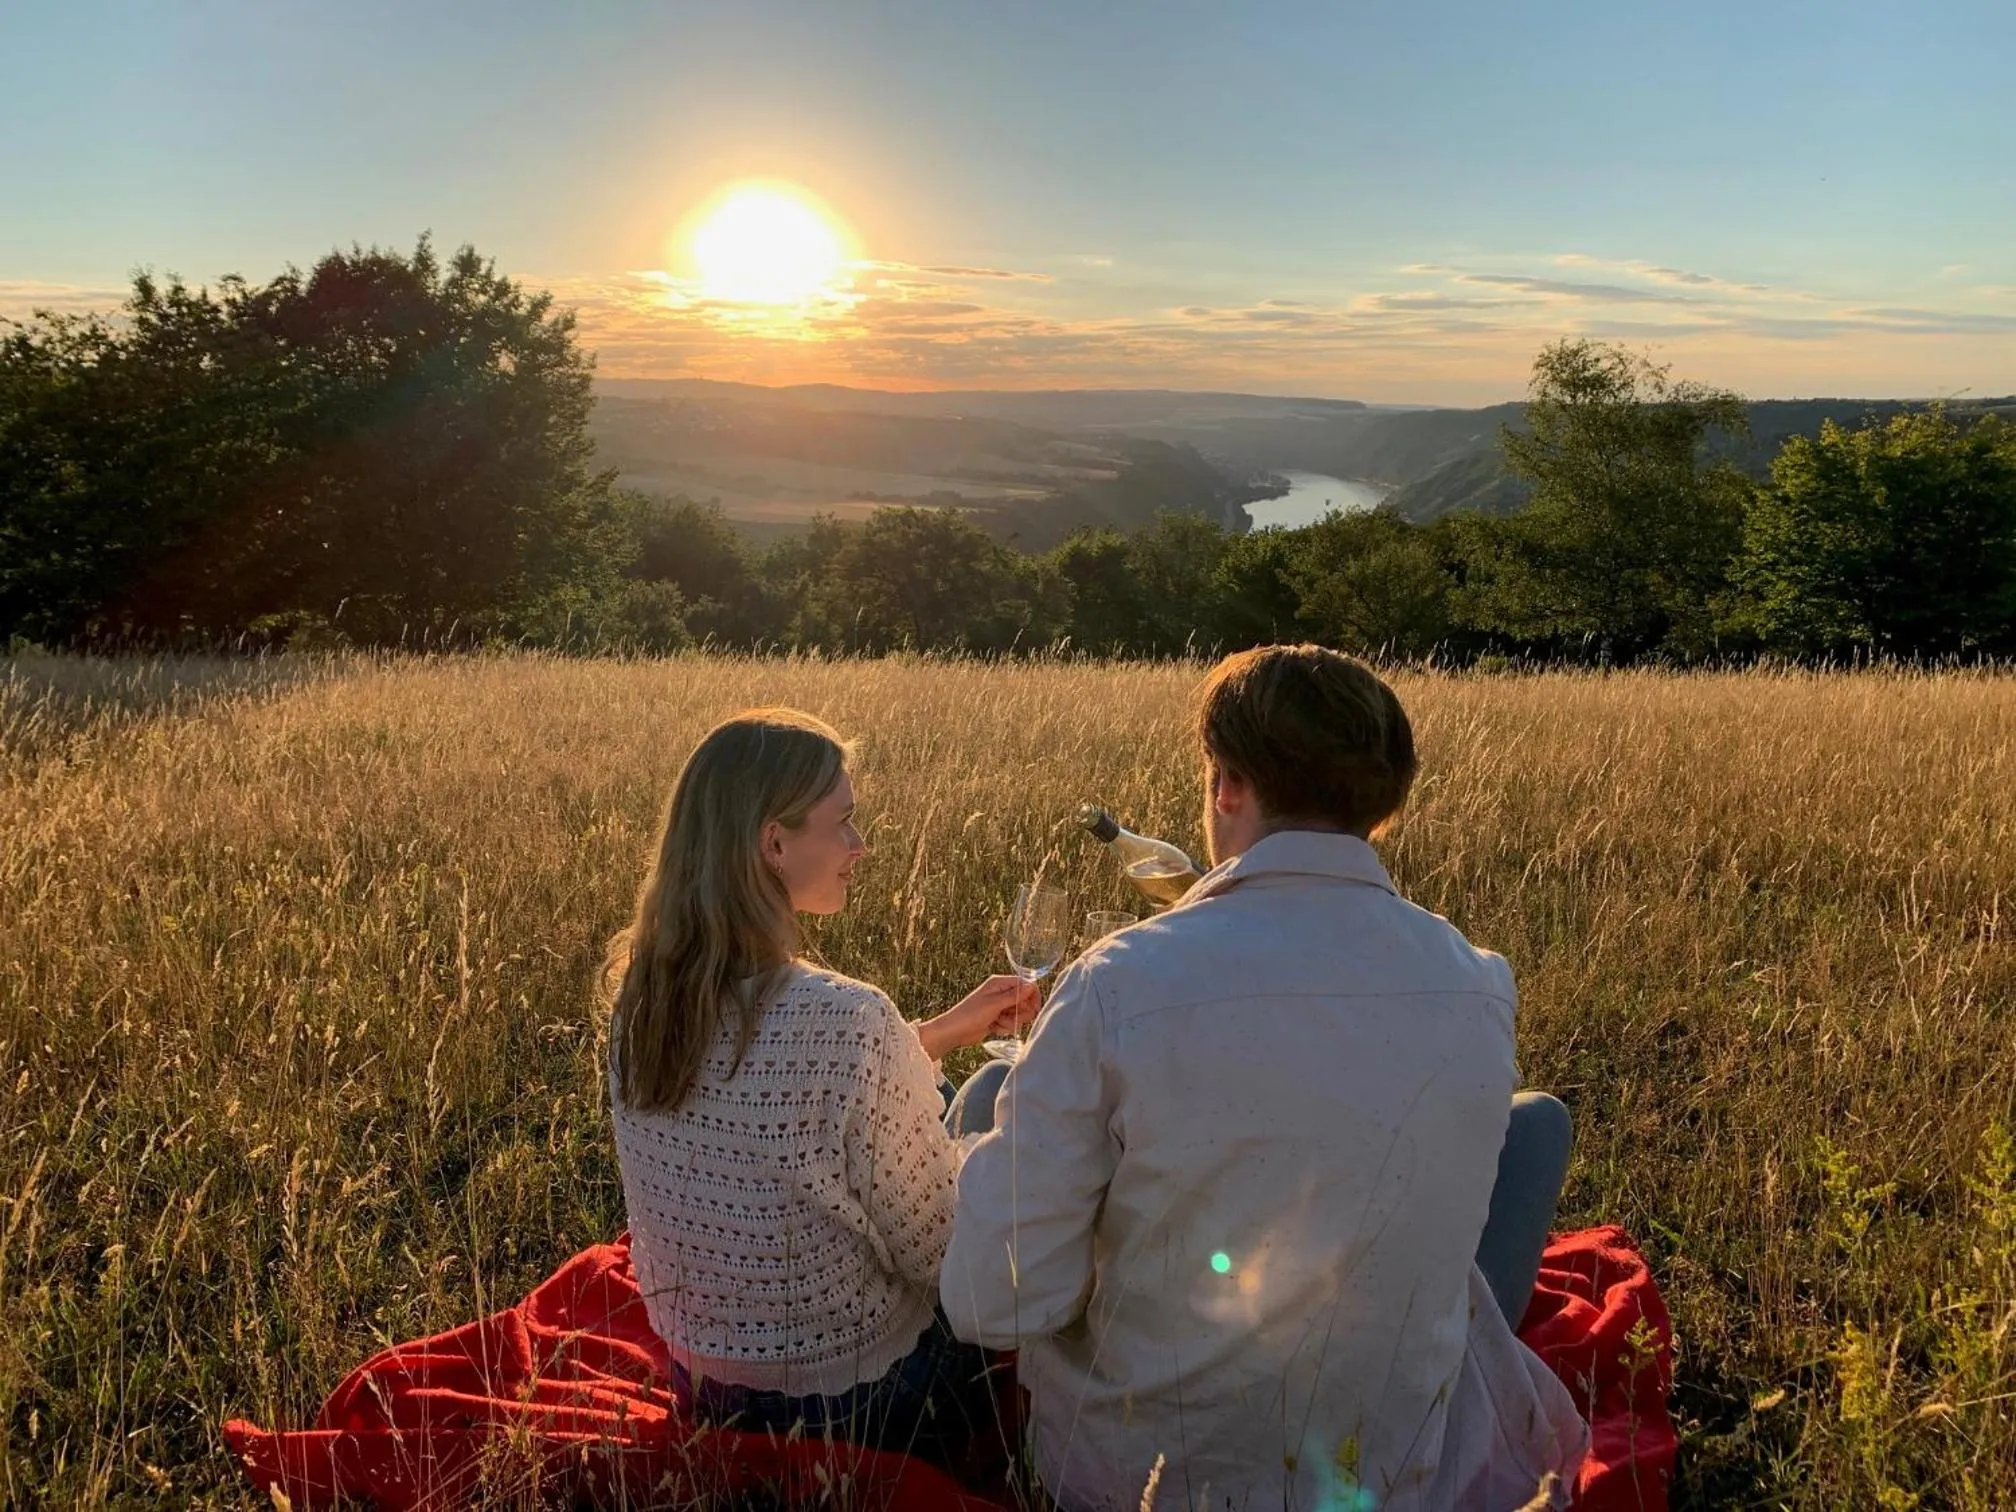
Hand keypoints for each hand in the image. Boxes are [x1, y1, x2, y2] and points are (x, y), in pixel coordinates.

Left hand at [916, 974, 1042, 1058]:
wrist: (955, 1032)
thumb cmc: (970, 1014)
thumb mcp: (994, 1004)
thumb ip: (1014, 995)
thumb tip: (1031, 986)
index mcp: (999, 983)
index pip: (1026, 984)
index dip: (1032, 997)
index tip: (1034, 1010)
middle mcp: (1001, 993)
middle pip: (1025, 1001)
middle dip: (1020, 1013)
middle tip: (1007, 1017)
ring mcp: (1000, 1006)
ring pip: (1019, 1014)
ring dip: (1011, 1022)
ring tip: (997, 1022)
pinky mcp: (998, 1018)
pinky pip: (1012, 1023)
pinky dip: (1005, 1027)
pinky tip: (993, 1028)